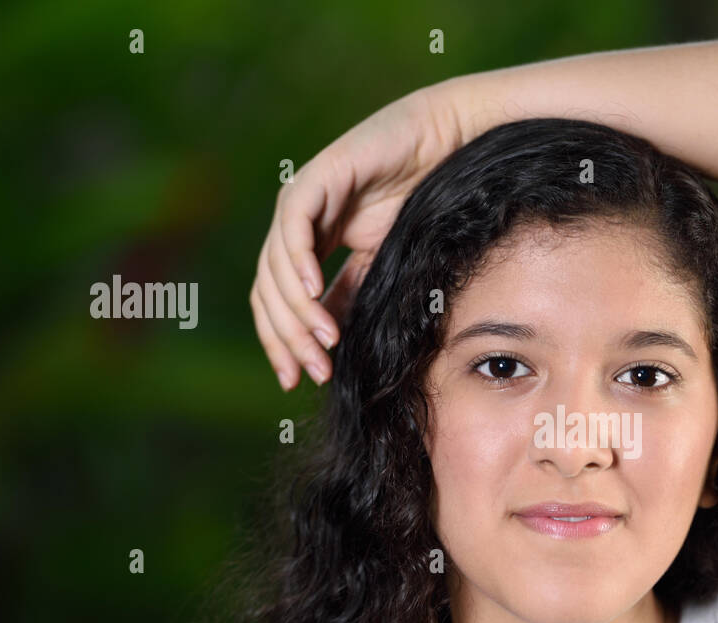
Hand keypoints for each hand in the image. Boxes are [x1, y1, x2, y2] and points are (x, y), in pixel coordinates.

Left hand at [250, 83, 466, 388]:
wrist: (446, 147)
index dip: (281, 342)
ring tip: (325, 342)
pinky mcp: (316, 178)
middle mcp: (298, 225)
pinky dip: (297, 261)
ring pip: (276, 266)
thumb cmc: (423, 200)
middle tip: (316, 371)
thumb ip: (350, 296)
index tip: (295, 380)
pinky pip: (293, 227)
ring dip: (298, 310)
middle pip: (271, 291)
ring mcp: (302, 201)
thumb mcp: (383, 264)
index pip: (278, 302)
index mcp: (309, 247)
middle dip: (290, 337)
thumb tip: (327, 344)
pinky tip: (313, 291)